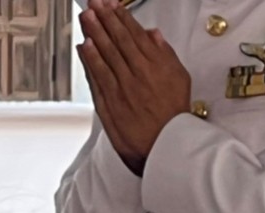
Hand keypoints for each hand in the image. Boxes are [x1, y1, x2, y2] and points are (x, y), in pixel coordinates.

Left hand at [78, 0, 191, 175]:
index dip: (121, 16)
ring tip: (86, 18)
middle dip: (104, 19)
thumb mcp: (180, 79)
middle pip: (117, 40)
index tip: (111, 5)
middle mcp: (137, 74)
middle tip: (93, 4)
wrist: (166, 147)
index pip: (134, 34)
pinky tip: (84, 47)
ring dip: (94, 34)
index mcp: (155, 66)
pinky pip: (98, 77)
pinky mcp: (110, 103)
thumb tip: (154, 36)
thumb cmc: (174, 117)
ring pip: (105, 55)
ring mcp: (122, 88)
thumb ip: (166, 55)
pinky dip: (90, 60)